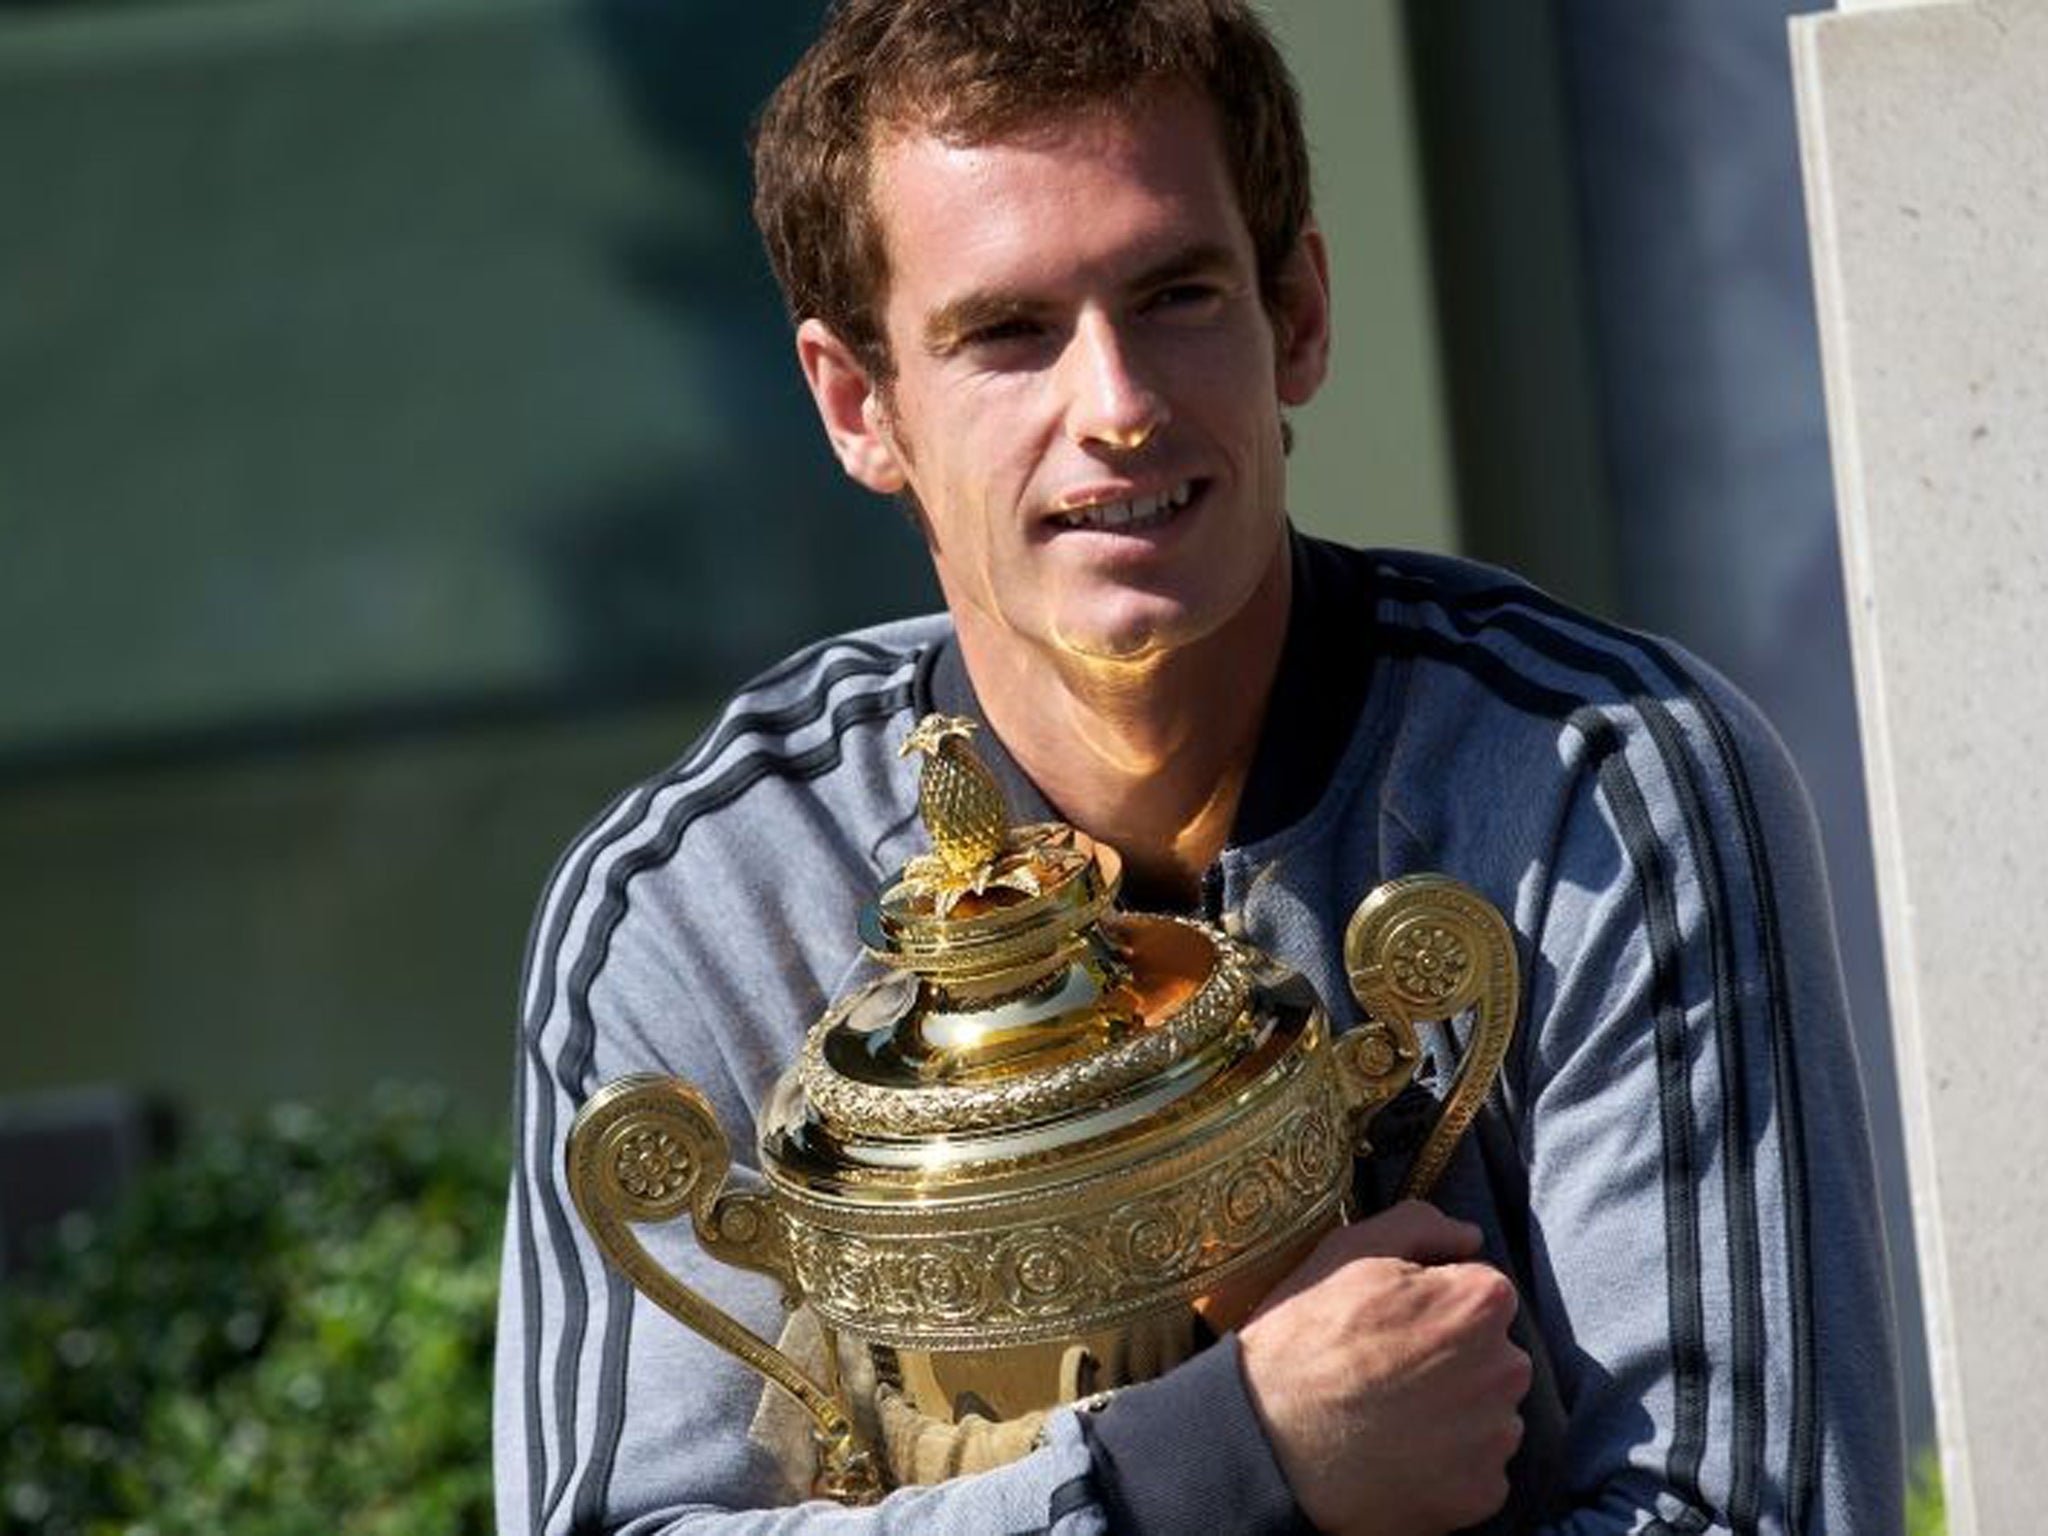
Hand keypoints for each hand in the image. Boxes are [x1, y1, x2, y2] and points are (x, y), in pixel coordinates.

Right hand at [1238, 1200, 1530, 1535]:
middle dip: (1454, 1357)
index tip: (1393, 1323)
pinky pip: (1479, 1468)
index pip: (1482, 1293)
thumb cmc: (1305, 1337)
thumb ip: (1420, 1225)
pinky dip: (1449, 1463)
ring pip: (1488, 1412)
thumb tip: (1470, 1235)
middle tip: (1388, 1369)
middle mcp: (1504, 1368)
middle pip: (1492, 1354)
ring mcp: (1495, 1436)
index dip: (1435, 1304)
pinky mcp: (1481, 1492)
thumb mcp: (1349, 1252)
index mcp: (1479, 1303)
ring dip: (1455, 1411)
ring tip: (1390, 1413)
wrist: (1269, 1438)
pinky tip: (1398, 1451)